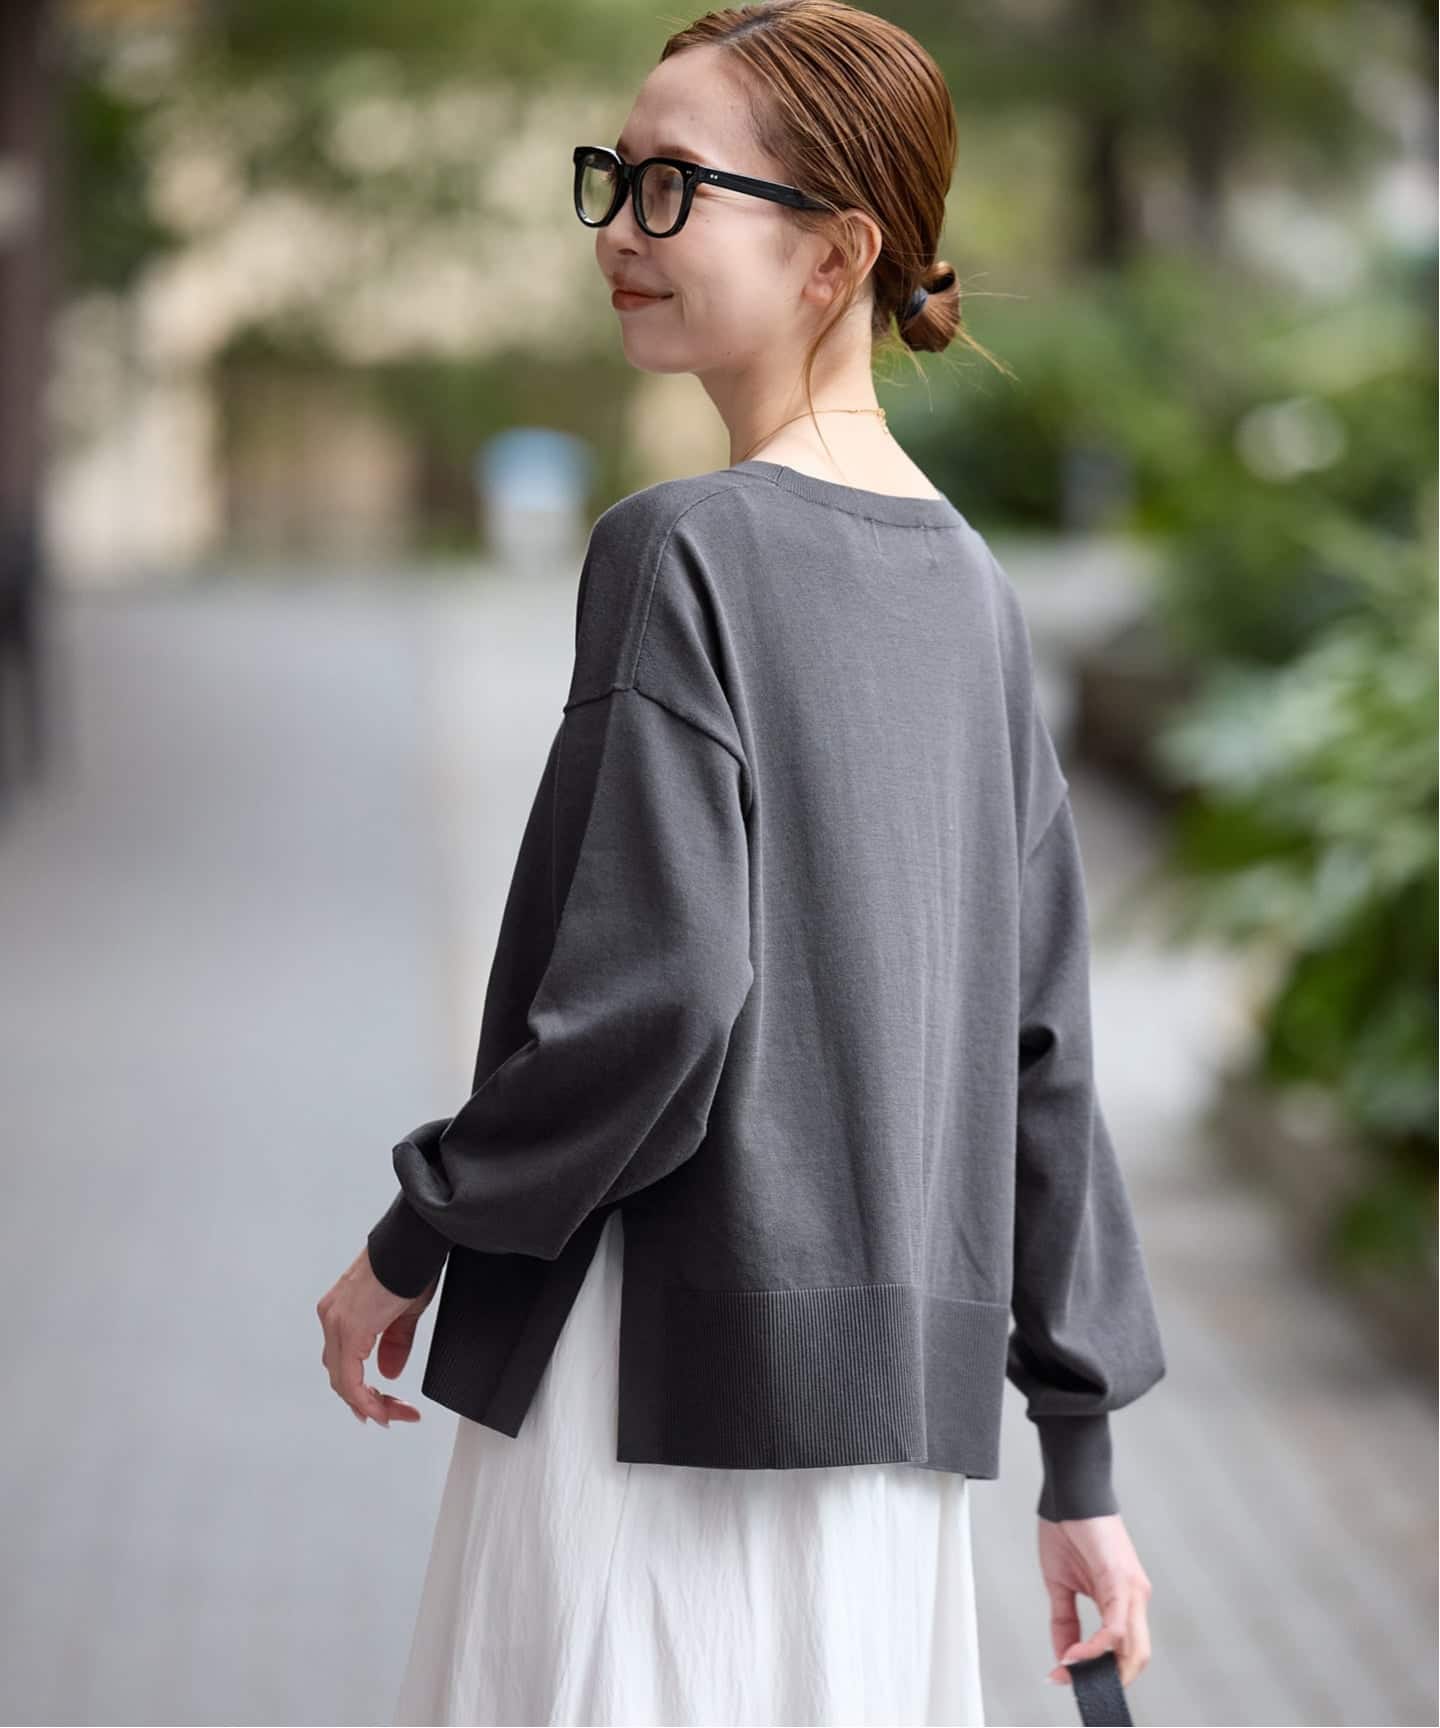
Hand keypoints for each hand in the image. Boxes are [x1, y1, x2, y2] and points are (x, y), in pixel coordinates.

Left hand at [316, 1246, 437, 1425]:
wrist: (413, 1240)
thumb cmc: (410, 1263)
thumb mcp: (403, 1311)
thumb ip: (394, 1344)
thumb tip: (388, 1373)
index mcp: (341, 1312)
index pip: (343, 1363)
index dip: (362, 1391)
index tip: (384, 1406)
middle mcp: (332, 1318)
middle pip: (340, 1376)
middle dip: (367, 1401)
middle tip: (392, 1415)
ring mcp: (337, 1322)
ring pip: (342, 1381)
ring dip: (369, 1403)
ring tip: (394, 1415)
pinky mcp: (350, 1327)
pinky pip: (350, 1377)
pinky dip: (365, 1398)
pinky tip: (381, 1408)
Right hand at [1038, 1513, 1152, 1690]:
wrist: (1069, 1492)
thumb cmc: (1068, 1528)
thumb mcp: (1061, 1583)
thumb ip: (1065, 1620)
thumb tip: (1063, 1654)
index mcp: (1122, 1600)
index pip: (1122, 1651)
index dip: (1099, 1672)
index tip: (1067, 1678)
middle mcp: (1135, 1598)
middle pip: (1136, 1658)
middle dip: (1105, 1680)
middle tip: (1073, 1683)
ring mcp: (1133, 1590)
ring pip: (1133, 1649)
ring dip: (1100, 1668)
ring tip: (1070, 1670)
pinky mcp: (1122, 1580)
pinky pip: (1116, 1626)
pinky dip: (1096, 1647)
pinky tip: (1075, 1652)